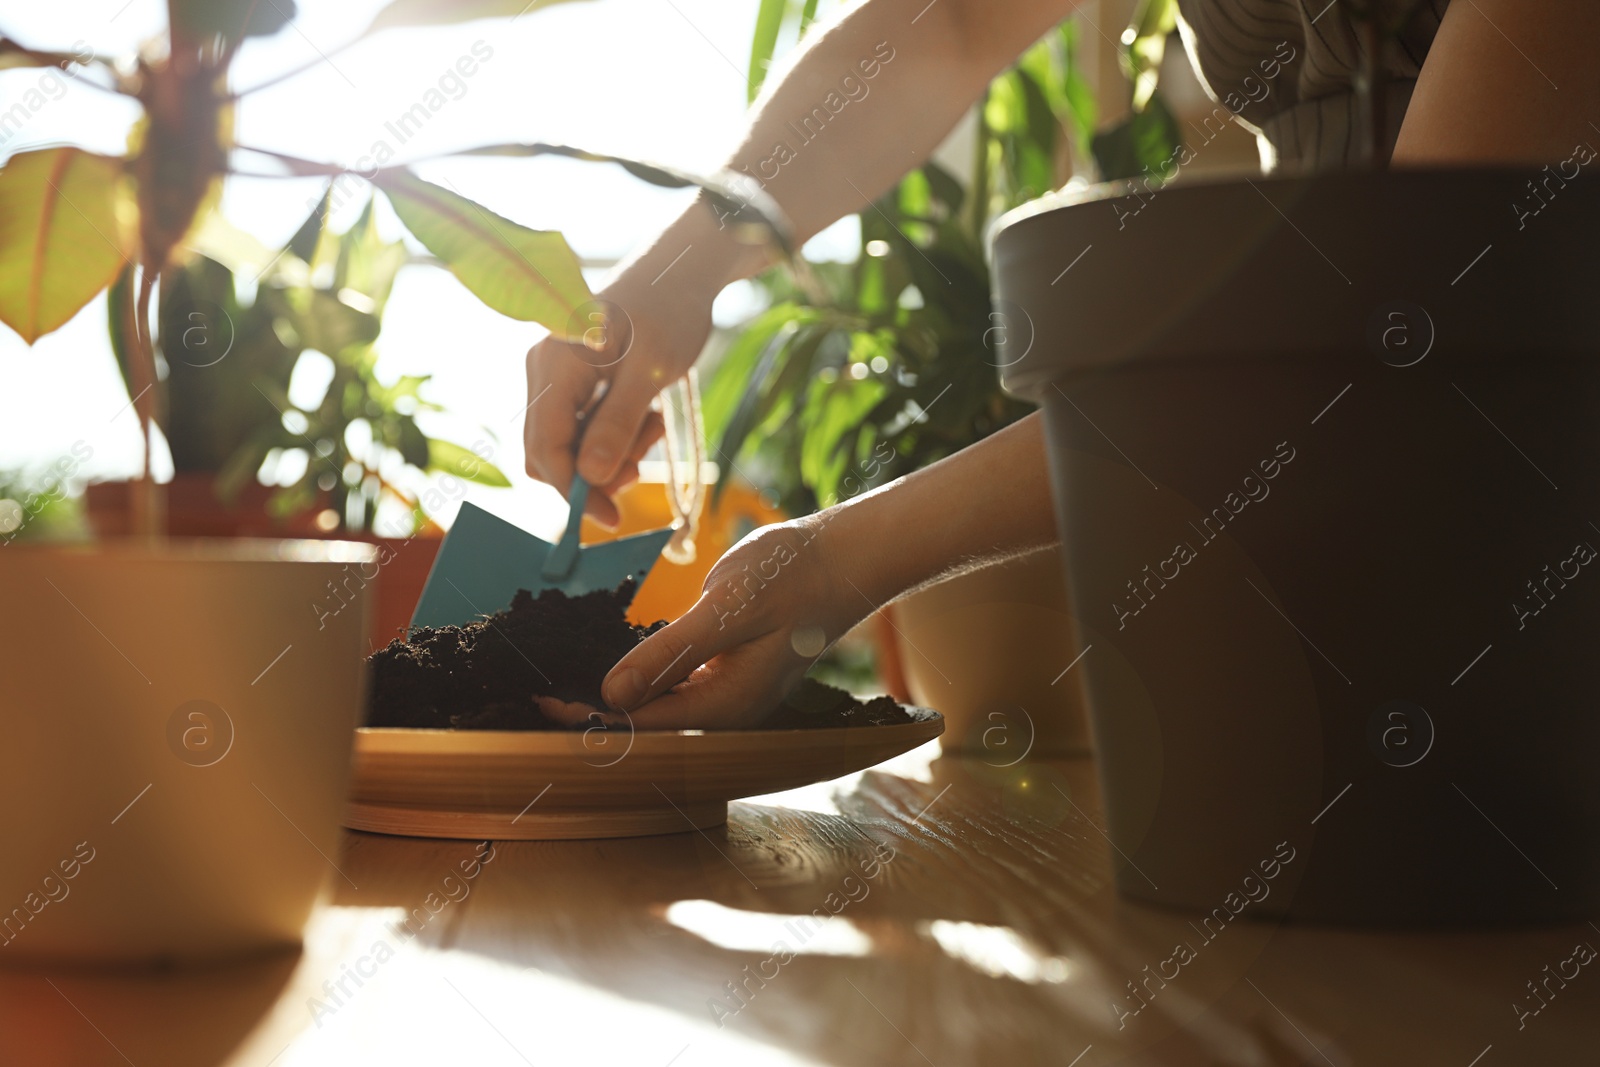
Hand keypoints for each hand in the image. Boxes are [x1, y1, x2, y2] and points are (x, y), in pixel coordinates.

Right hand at [523, 223, 724, 526]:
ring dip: (612, 452)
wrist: (681, 273)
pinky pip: (584, 426)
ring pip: (570, 443)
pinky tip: (648, 418)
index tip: (611, 516)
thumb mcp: (649, 372)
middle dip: (593, 472)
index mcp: (554, 365)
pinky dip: (615, 435)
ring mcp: (557, 376)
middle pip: (549, 451)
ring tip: (654, 427)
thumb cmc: (668, 312)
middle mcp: (544, 372)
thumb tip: (591, 479)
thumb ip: (617, 424)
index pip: (545, 447)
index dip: (573, 490)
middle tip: (639, 471)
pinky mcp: (576, 381)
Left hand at [545, 517, 861, 728]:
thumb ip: (670, 654)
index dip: (587, 715)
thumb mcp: (727, 610)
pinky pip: (674, 680)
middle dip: (593, 711)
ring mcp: (728, 688)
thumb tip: (612, 696)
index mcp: (728, 704)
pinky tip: (609, 662)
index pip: (641, 723)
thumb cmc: (794, 578)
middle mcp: (726, 707)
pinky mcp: (726, 666)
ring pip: (657, 702)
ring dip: (613, 695)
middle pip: (646, 722)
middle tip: (538, 696)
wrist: (843, 558)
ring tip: (560, 684)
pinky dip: (640, 673)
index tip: (540, 702)